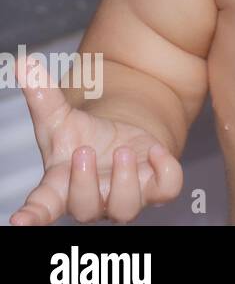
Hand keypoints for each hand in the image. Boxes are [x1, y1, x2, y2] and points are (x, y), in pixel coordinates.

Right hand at [9, 57, 183, 225]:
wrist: (122, 138)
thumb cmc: (82, 137)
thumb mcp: (60, 116)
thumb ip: (40, 94)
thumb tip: (23, 62)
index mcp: (61, 186)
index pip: (42, 207)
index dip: (33, 216)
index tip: (20, 221)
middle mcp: (92, 199)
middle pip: (84, 208)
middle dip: (84, 183)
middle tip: (84, 151)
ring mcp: (125, 197)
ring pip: (125, 208)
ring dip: (124, 181)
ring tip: (123, 151)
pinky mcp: (156, 187)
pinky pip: (166, 190)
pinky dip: (165, 172)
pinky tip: (157, 151)